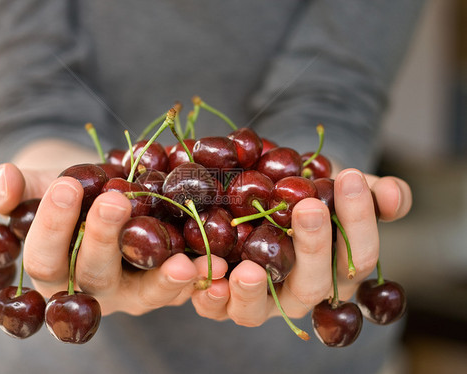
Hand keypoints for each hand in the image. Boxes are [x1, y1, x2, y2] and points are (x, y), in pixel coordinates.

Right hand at [0, 140, 224, 315]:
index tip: (65, 186)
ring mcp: (129, 290)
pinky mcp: (162, 284)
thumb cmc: (63, 184)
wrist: (98, 187)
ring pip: (143, 293)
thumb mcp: (36, 179)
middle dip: (104, 239)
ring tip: (185, 262)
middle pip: (93, 275)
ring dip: (164, 279)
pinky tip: (216, 262)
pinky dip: (197, 277)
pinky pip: (179, 287)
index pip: (44, 256)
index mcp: (50, 267)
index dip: (52, 225)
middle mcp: (88, 288)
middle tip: (117, 201)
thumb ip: (13, 184)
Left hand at [190, 168, 411, 325]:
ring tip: (249, 270)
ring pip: (257, 311)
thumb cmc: (307, 194)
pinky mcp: (222, 299)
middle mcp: (299, 293)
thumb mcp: (338, 187)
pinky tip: (209, 276)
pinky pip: (214, 307)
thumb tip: (394, 196)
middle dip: (312, 246)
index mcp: (336, 271)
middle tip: (307, 207)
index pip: (357, 255)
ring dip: (254, 291)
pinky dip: (209, 297)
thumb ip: (371, 192)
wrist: (263, 195)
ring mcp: (260, 301)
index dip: (358, 220)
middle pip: (311, 284)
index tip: (351, 178)